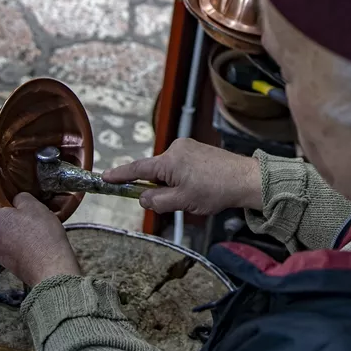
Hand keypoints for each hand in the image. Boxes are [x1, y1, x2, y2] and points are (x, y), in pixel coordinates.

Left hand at [0, 177, 81, 285]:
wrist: (51, 270)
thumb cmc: (42, 237)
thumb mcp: (33, 205)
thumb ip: (20, 197)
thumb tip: (17, 200)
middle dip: (0, 200)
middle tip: (15, 190)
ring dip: (9, 217)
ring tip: (27, 211)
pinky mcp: (4, 259)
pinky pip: (5, 238)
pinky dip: (13, 230)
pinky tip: (30, 229)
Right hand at [103, 139, 261, 214]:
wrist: (246, 179)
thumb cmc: (216, 190)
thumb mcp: (182, 201)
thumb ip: (156, 201)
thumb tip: (142, 198)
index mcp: (169, 160)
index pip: (138, 169)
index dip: (120, 175)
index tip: (105, 177)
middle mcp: (176, 148)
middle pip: (155, 172)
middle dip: (159, 189)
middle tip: (176, 202)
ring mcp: (188, 147)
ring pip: (169, 171)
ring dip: (174, 185)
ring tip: (196, 196)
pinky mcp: (198, 150)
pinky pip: (181, 166)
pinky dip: (183, 179)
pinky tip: (200, 189)